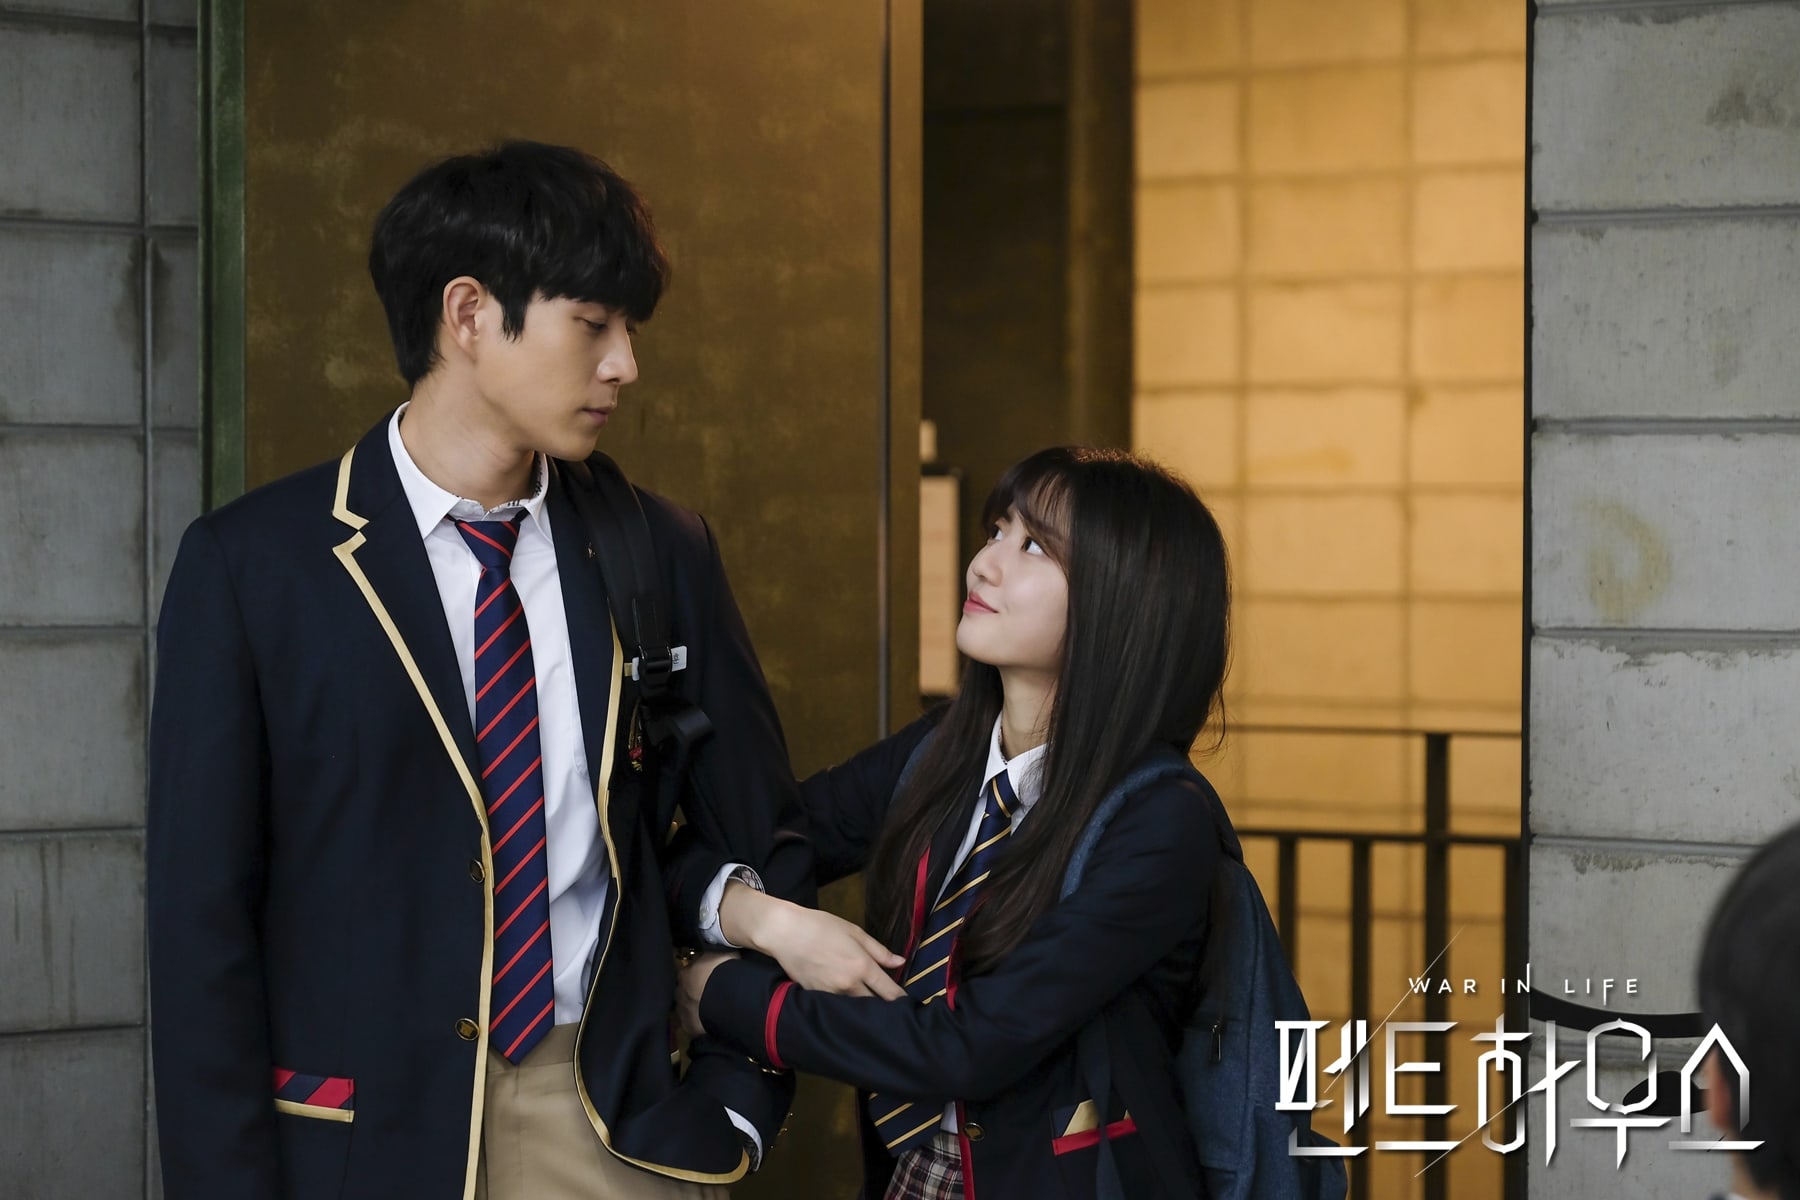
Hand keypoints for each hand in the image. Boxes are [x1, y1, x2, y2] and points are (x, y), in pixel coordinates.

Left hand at [677, 951, 736, 1038]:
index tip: (707, 977)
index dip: (697, 975)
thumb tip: (711, 953)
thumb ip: (712, 954)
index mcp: (684, 974)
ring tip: (711, 1009)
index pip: (687, 973)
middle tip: (709, 993)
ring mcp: (682, 1011)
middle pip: (684, 992)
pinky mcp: (689, 1027)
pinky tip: (709, 1023)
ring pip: (686, 1009)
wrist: (726, 998)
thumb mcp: (720, 953)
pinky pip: (692, 1025)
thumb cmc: (724, 971)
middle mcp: (679, 992)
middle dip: (693, 992)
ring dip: (695, 1008)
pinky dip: (699, 1024)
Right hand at [721, 882, 906, 997]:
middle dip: (884, 1008)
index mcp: (861, 966)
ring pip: (855, 1010)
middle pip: (874, 1006)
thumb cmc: (821, 927)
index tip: (908, 1005)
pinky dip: (845, 1008)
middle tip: (892, 1008)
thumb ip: (879, 951)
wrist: (785, 933)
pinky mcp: (816, 998)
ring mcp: (831, 995)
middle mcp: (848, 985)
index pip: (889, 992)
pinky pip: (837, 1008)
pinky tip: (849, 1005)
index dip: (901, 1001)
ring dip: (865, 1010)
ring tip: (872, 1008)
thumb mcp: (854, 932)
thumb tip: (901, 962)